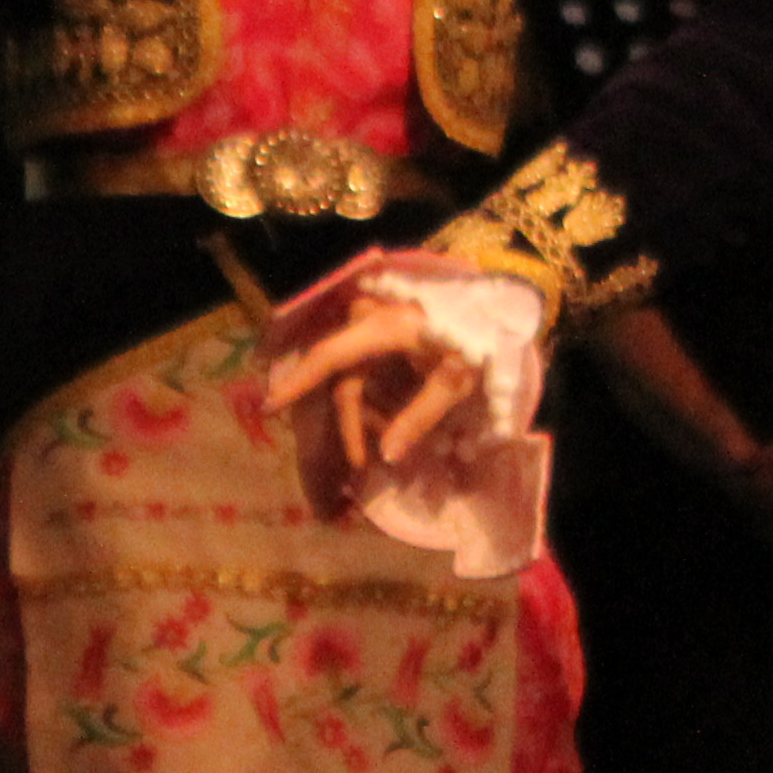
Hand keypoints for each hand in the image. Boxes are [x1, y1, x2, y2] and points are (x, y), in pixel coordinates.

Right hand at [263, 290, 491, 478]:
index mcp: (385, 328)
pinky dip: (376, 397)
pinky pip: (368, 368)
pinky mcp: (389, 331)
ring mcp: (380, 325)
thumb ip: (420, 417)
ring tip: (389, 438)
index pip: (330, 357)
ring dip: (366, 411)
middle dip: (352, 421)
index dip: (297, 381)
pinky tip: (395, 417)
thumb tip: (388, 456)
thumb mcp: (456, 381)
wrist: (504, 311)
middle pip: (344, 376)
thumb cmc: (481, 341)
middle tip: (360, 460)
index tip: (268, 406)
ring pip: (355, 375)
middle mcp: (374, 322)